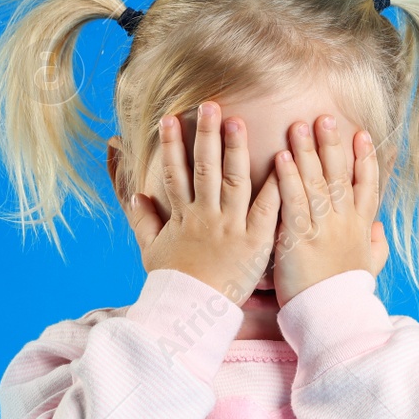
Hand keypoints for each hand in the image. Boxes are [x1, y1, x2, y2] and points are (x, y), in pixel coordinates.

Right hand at [124, 102, 281, 304]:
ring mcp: (231, 227)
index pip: (175, 174)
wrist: (193, 313)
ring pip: (234, 181)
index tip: (169, 118)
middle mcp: (206, 217)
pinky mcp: (255, 241)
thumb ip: (143, 221)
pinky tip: (283, 161)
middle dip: (206, 135)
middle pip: (205, 169)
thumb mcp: (152, 251)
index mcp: (183, 217)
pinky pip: (266, 209)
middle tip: (210, 104)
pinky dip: (275, 185)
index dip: (171, 145)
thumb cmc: (174, 285)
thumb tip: (135, 195)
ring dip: (235, 149)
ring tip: (237, 121)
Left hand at [271, 116, 388, 305]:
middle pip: (340, 175)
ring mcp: (323, 228)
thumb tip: (381, 228)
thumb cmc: (345, 295)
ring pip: (317, 182)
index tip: (361, 134)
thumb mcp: (368, 269)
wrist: (331, 318)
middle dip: (332, 145)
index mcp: (361, 228)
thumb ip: (376, 246)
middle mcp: (344, 222)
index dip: (365, 158)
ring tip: (300, 125)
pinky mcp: (300, 239)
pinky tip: (281, 157)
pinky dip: (288, 178)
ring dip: (307, 152)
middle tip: (325, 118)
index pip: (367, 185)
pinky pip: (293, 202)